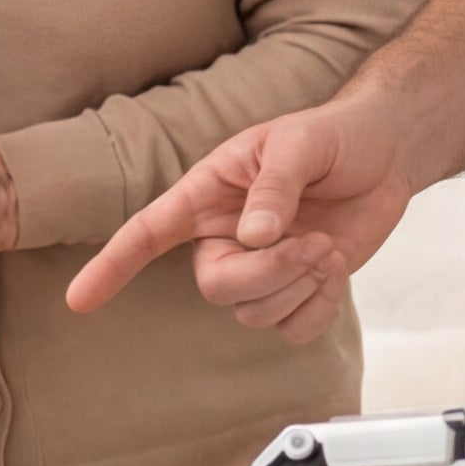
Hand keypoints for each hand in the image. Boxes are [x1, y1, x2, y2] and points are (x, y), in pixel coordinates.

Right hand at [65, 89, 423, 332]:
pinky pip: (291, 329)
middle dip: (268, 276)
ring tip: (328, 248)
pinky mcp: (294, 290)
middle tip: (314, 245)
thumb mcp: (299, 144)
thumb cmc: (333, 136)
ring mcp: (259, 268)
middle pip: (216, 287)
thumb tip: (255, 236)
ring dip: (300, 286)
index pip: (147, 233)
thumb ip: (274, 187)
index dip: (112, 266)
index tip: (79, 300)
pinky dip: (317, 308)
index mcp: (207, 194)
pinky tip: (333, 271)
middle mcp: (224, 237)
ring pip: (254, 314)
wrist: (386, 152)